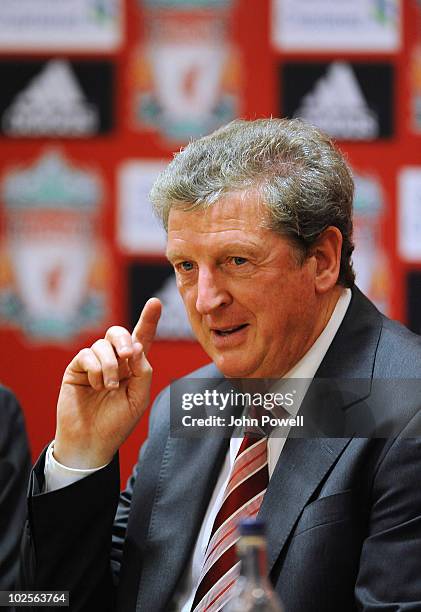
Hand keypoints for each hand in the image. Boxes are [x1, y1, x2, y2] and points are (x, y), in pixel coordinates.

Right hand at [54, 298, 161, 467]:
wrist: (91, 442)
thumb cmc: (117, 423)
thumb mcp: (138, 398)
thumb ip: (143, 372)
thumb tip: (136, 347)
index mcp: (133, 367)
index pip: (142, 339)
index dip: (149, 320)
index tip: (156, 303)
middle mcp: (114, 361)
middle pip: (118, 333)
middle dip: (124, 340)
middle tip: (127, 356)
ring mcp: (94, 363)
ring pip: (103, 344)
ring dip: (109, 365)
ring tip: (109, 388)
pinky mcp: (77, 368)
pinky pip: (87, 354)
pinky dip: (95, 368)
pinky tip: (96, 385)